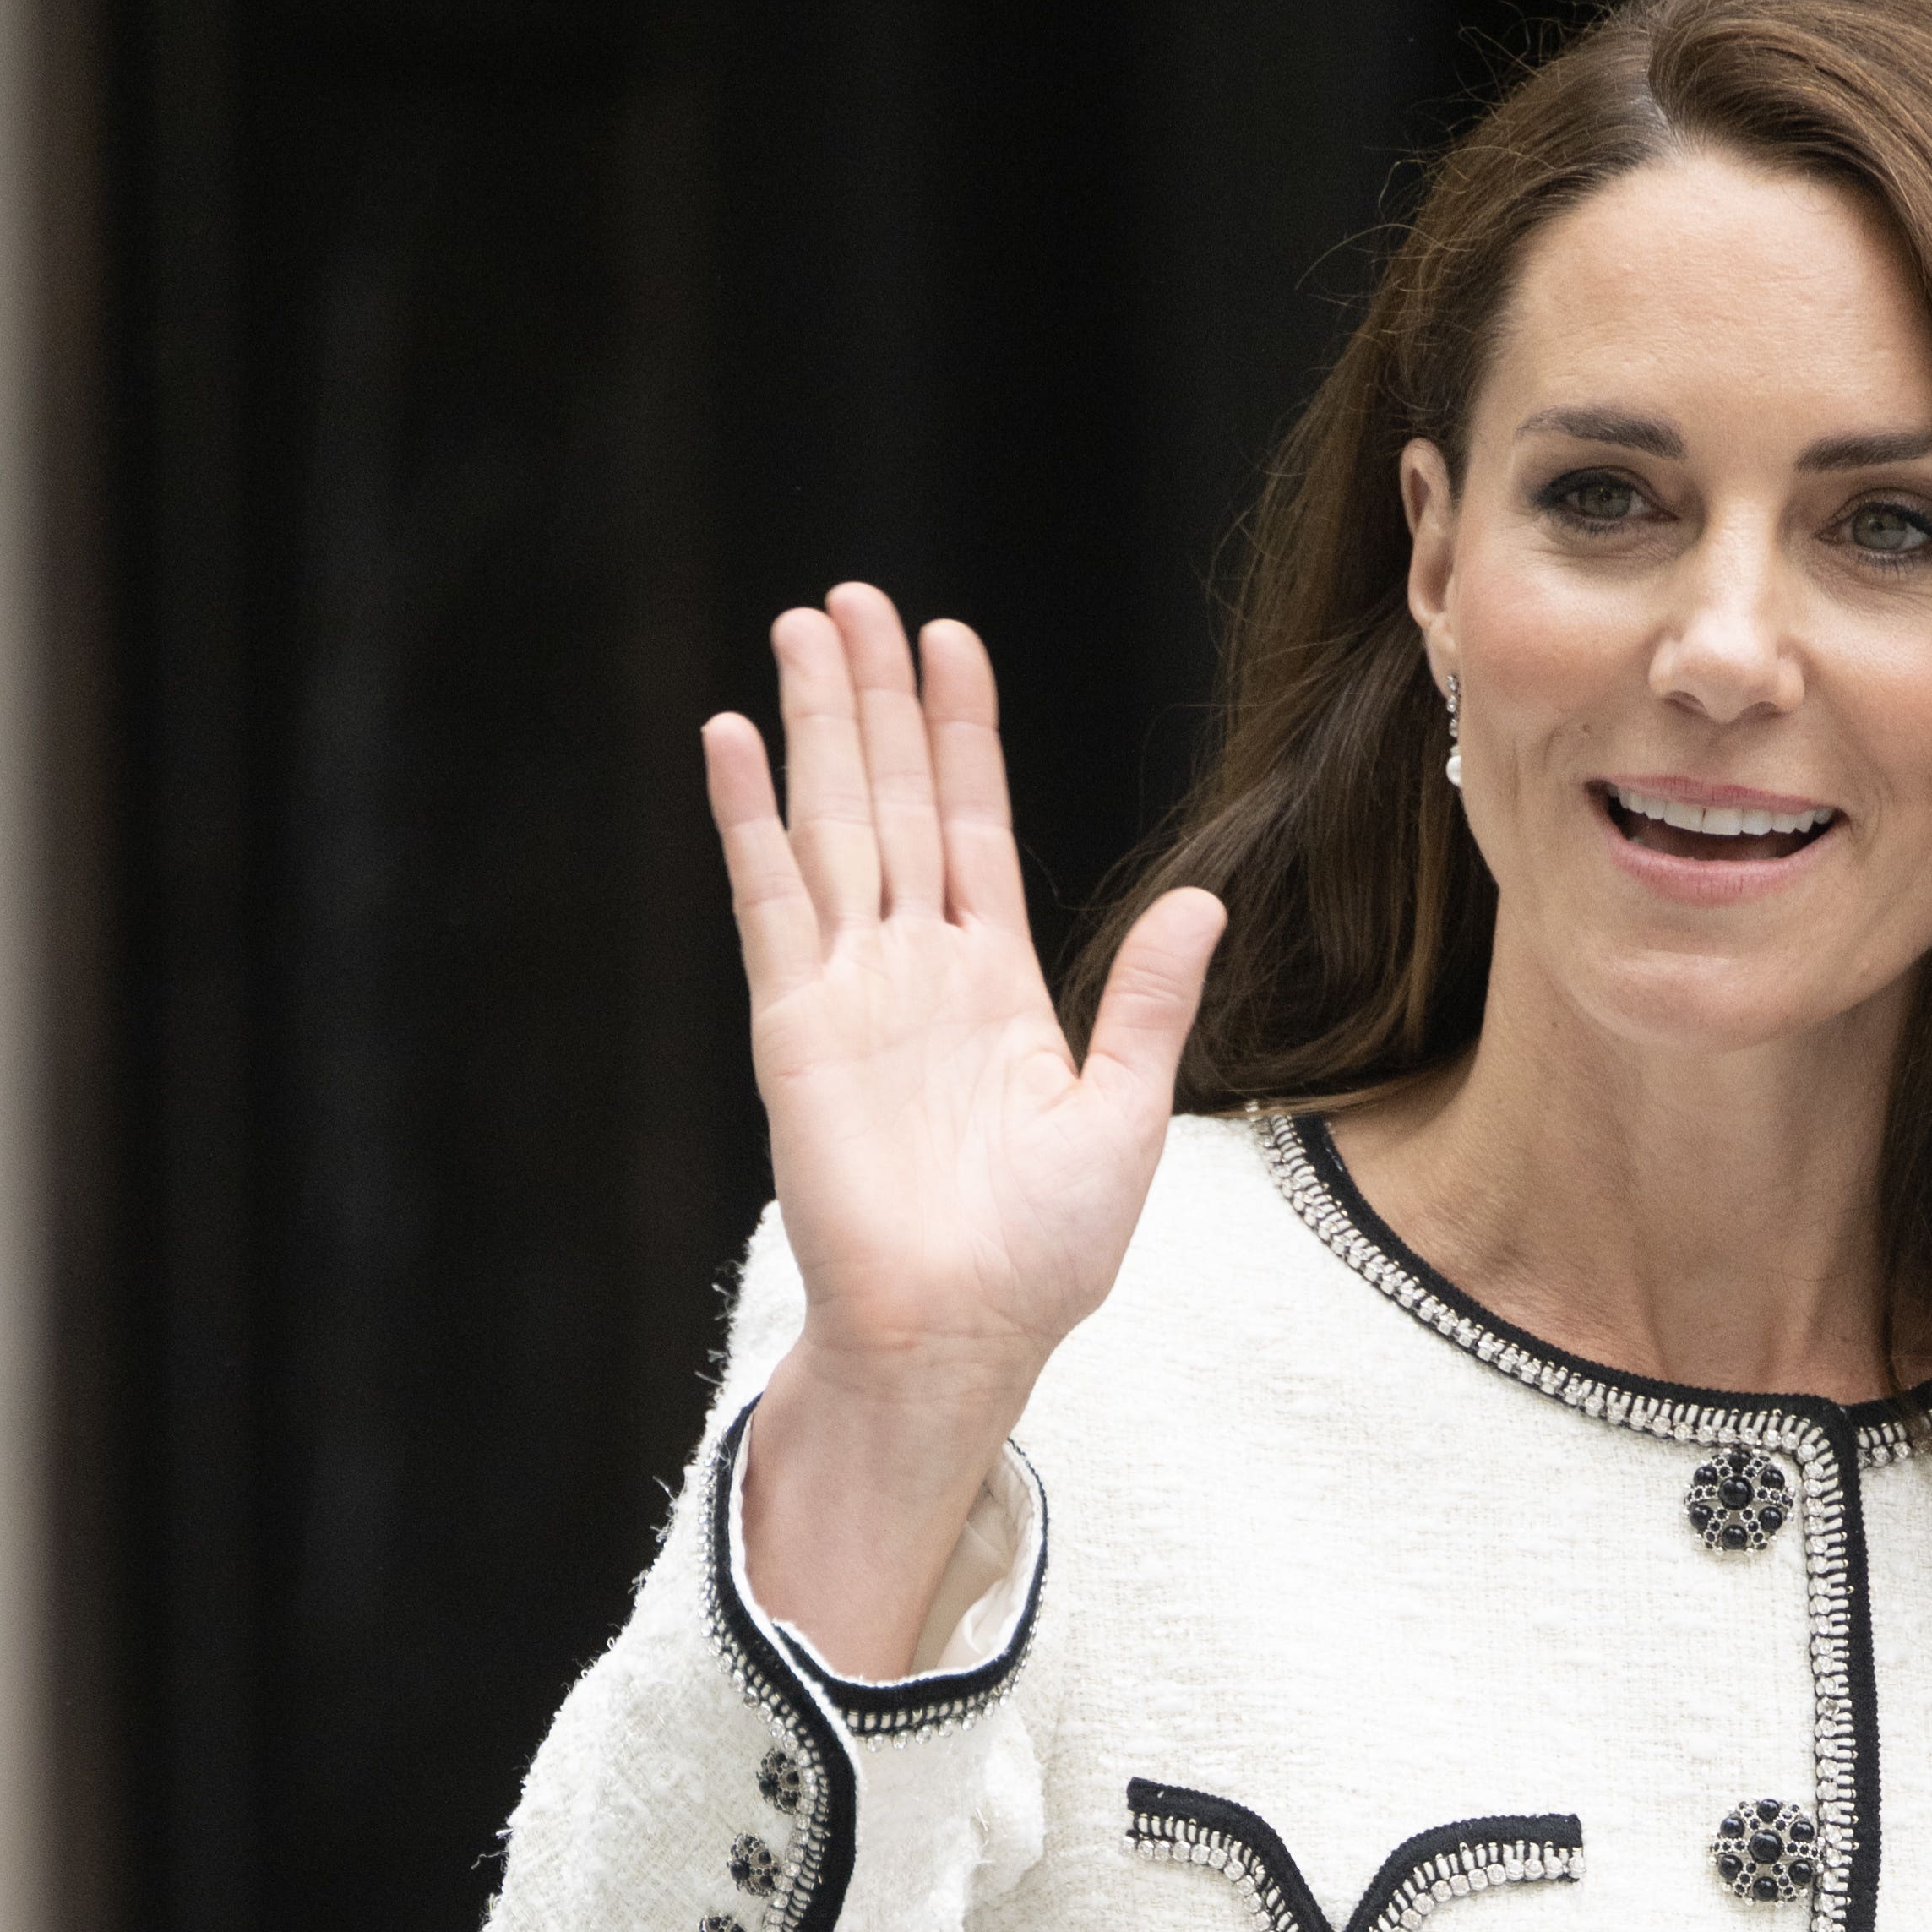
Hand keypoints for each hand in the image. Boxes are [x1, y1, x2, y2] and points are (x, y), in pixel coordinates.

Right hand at [703, 583, 1221, 1674]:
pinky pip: (768, 899)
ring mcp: (849, 990)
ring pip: (831, 824)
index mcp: (993, 985)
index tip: (950, 643)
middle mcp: (915, 970)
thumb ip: (1148, 1000)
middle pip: (892, 800)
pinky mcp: (794, 1025)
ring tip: (803, 628)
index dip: (961, 734)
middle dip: (877, 699)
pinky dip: (748, 817)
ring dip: (815, 727)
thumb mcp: (1126, 1112)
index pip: (973, 825)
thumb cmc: (1042, 1254)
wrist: (963, 1334)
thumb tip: (1201, 900)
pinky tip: (730, 740)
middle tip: (857, 597)